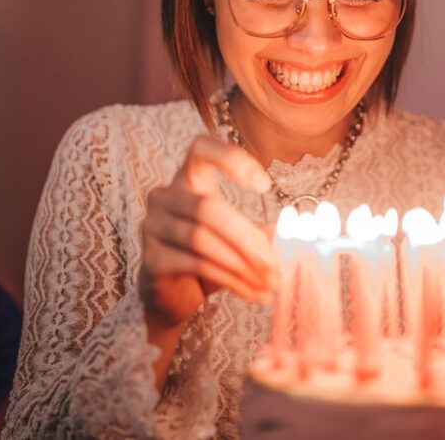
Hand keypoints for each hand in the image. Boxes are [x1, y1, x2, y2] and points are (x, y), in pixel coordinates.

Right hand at [140, 135, 279, 328]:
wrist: (173, 296)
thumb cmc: (209, 258)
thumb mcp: (238, 240)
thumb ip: (260, 231)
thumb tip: (293, 233)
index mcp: (187, 180)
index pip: (200, 149)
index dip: (230, 159)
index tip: (264, 185)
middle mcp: (164, 196)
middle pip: (207, 207)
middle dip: (247, 238)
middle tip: (276, 265)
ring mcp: (152, 227)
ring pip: (202, 239)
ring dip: (243, 264)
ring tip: (271, 284)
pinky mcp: (151, 259)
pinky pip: (196, 264)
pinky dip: (231, 280)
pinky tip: (253, 293)